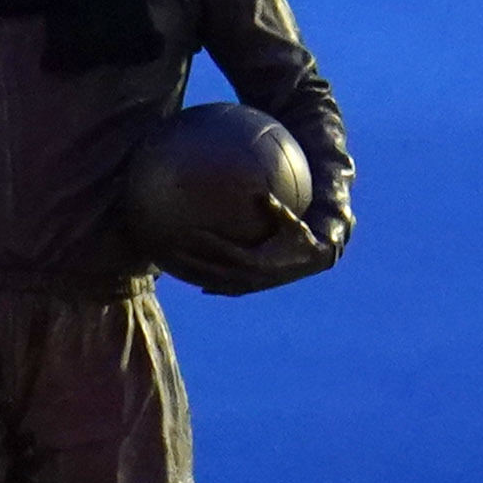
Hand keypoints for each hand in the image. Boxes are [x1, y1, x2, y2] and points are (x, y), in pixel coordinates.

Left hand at [158, 194, 346, 298]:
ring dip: (194, 276)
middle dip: (189, 262)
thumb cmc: (302, 237)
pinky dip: (212, 288)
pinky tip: (198, 286)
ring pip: (215, 283)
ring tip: (174, 269)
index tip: (187, 232)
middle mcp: (249, 276)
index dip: (206, 243)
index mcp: (256, 260)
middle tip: (168, 251)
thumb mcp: (291, 222)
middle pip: (212, 271)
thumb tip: (260, 192)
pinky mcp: (251, 289)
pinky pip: (226, 290)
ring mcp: (249, 285)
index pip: (224, 251)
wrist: (314, 262)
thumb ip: (276, 210)